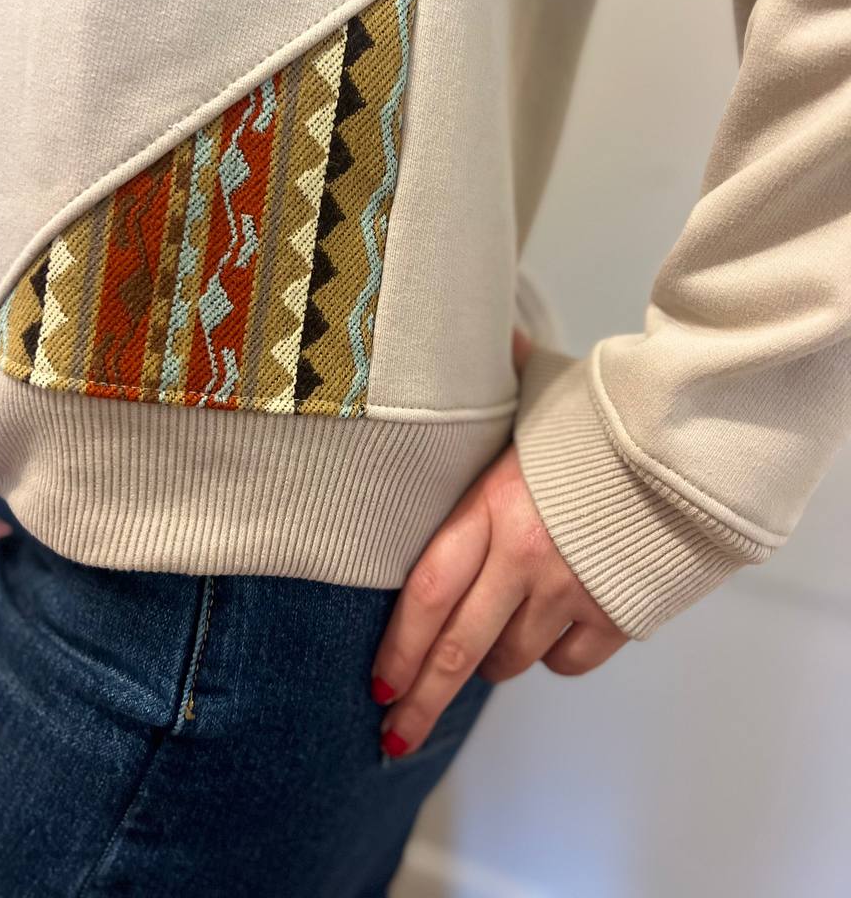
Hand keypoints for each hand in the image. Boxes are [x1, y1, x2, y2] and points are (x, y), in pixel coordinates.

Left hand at [369, 328, 629, 757]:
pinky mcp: (618, 613)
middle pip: (457, 648)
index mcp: (492, 505)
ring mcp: (571, 592)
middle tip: (395, 735)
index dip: (398, 644)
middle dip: (420, 699)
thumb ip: (494, 380)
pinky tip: (549, 637)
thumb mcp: (536, 390)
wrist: (696, 436)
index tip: (377, 682)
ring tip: (482, 655)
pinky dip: (554, 656)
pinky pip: (570, 661)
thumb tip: (483, 337)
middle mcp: (524, 558)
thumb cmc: (607, 410)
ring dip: (491, 663)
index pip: (427, 590)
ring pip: (512, 658)